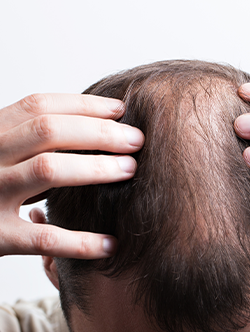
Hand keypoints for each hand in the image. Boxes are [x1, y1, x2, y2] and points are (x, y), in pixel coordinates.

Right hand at [0, 93, 143, 257]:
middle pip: (50, 131)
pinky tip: (110, 244)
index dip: (85, 105)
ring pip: (47, 170)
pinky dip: (80, 242)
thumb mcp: (2, 149)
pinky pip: (42, 237)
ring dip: (95, 168)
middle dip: (100, 133)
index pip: (41, 106)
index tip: (121, 109)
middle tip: (136, 140)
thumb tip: (94, 126)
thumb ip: (30, 138)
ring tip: (130, 169)